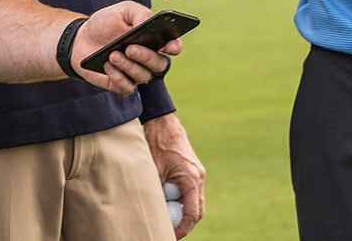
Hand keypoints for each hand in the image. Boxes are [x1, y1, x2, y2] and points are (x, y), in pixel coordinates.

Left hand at [72, 2, 179, 93]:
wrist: (81, 38)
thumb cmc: (106, 22)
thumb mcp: (123, 10)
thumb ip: (140, 14)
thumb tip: (149, 23)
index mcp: (155, 39)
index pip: (173, 46)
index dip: (175, 47)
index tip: (168, 45)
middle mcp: (149, 59)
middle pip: (159, 64)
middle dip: (146, 56)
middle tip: (130, 48)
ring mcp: (135, 73)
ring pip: (142, 76)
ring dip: (128, 66)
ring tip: (113, 54)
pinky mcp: (120, 84)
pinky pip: (126, 87)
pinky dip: (117, 76)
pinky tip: (107, 65)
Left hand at [145, 114, 205, 237]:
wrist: (164, 123)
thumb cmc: (157, 144)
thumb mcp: (153, 171)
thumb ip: (156, 192)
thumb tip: (152, 212)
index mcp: (191, 178)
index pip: (192, 213)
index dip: (183, 228)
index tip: (171, 236)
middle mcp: (198, 177)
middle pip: (197, 210)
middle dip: (185, 224)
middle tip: (170, 233)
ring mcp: (197, 174)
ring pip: (194, 202)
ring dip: (182, 212)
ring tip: (167, 220)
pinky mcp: (192, 171)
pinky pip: (190, 192)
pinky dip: (180, 200)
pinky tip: (167, 203)